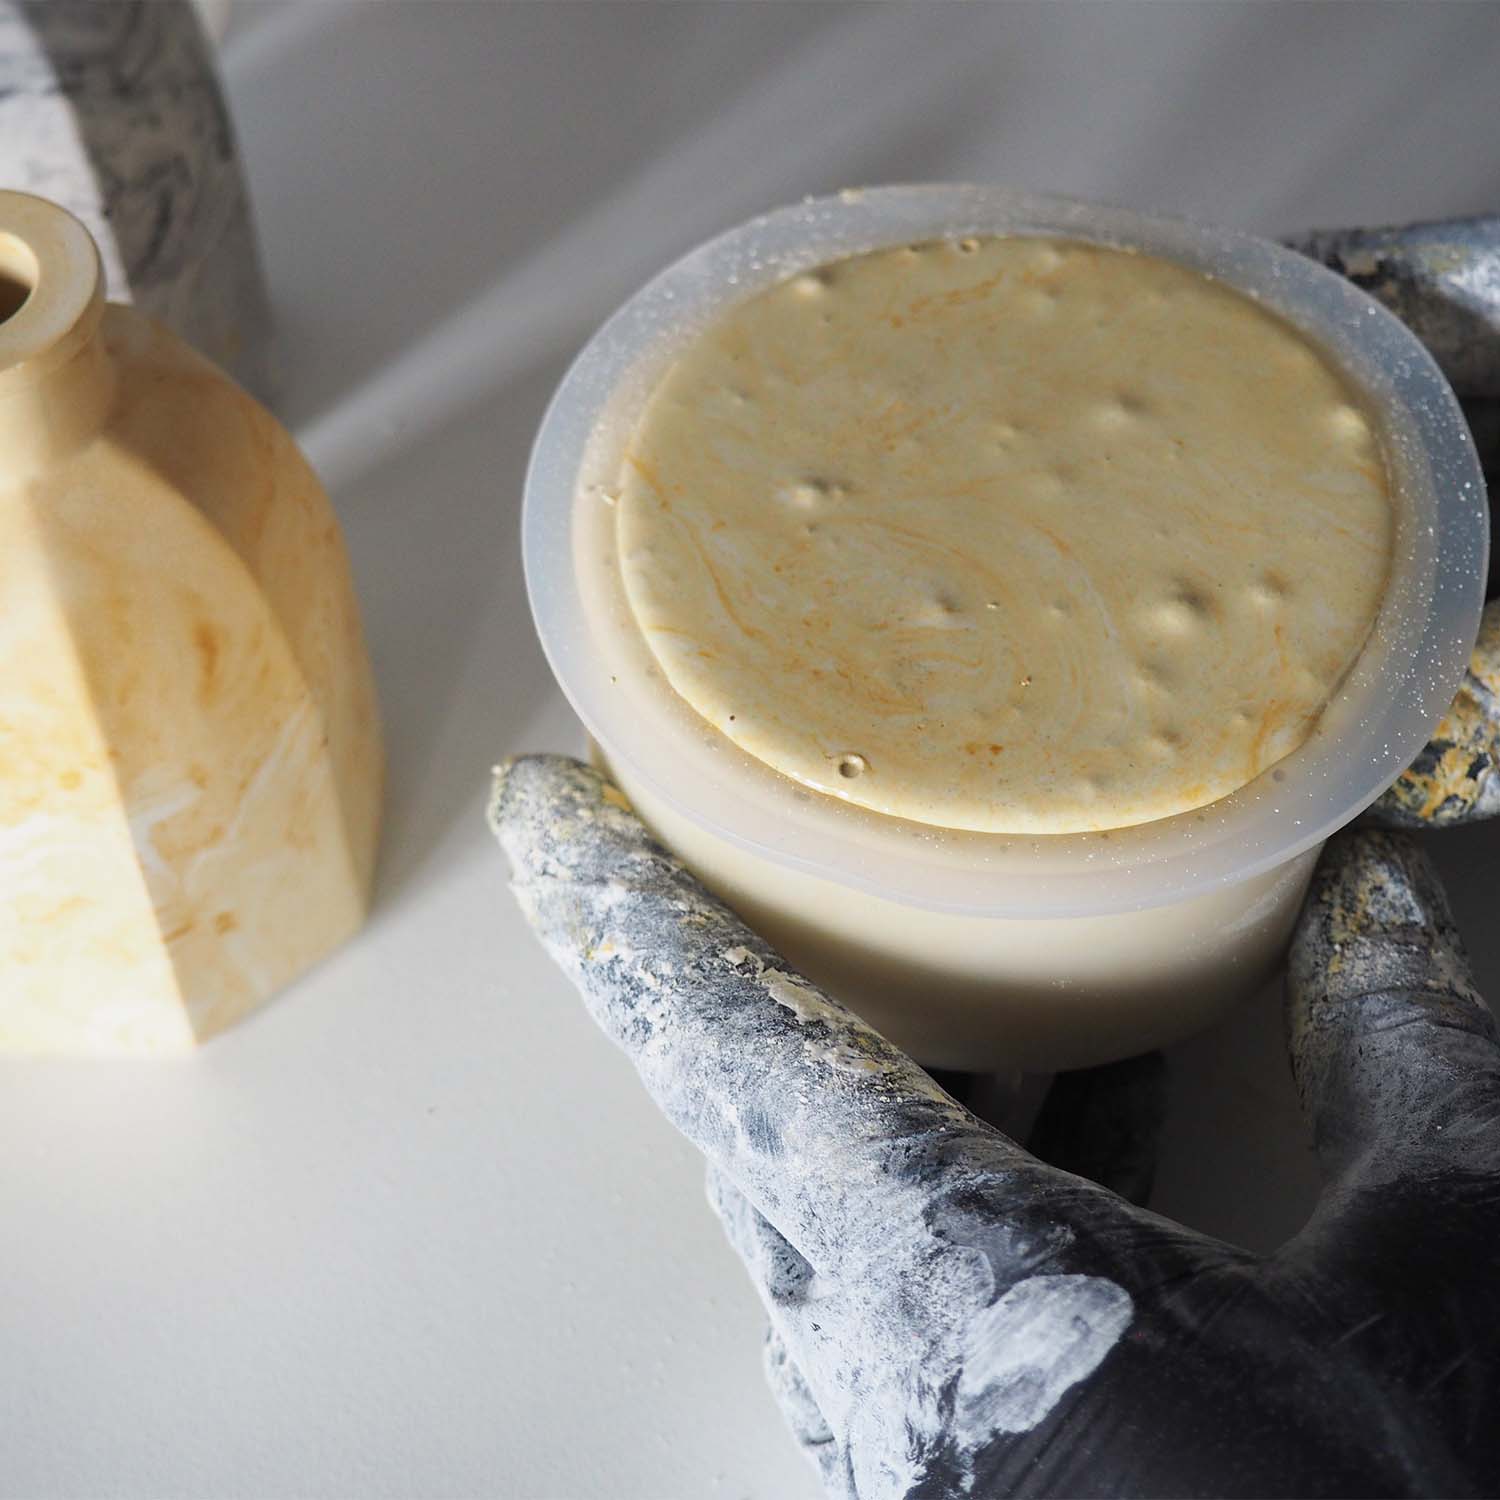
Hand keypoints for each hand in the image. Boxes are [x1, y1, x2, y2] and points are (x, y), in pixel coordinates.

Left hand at [491, 755, 1499, 1497]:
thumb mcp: (1425, 1270)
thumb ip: (1393, 1058)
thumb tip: (1372, 900)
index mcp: (937, 1263)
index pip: (714, 1030)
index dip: (616, 901)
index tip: (539, 802)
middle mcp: (875, 1331)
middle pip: (763, 1081)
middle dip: (758, 938)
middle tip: (758, 820)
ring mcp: (902, 1393)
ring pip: (857, 1158)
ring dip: (911, 1039)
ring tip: (970, 931)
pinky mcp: (953, 1430)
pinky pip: (925, 1237)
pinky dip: (983, 1143)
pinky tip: (1083, 1104)